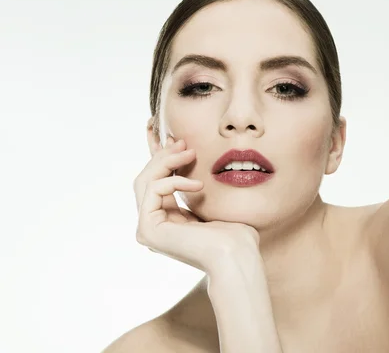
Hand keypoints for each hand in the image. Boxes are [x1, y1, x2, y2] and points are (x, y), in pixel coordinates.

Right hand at [133, 136, 260, 275]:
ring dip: (167, 161)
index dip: (162, 158)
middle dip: (162, 155)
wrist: (237, 256)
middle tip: (182, 141)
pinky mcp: (148, 229)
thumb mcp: (213, 201)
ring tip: (190, 152)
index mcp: (166, 221)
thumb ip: (197, 186)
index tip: (176, 139)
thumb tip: (191, 157)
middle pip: (146, 179)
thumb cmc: (235, 234)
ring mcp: (147, 230)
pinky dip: (175, 180)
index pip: (156, 183)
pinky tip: (198, 184)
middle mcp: (153, 226)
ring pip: (145, 181)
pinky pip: (153, 189)